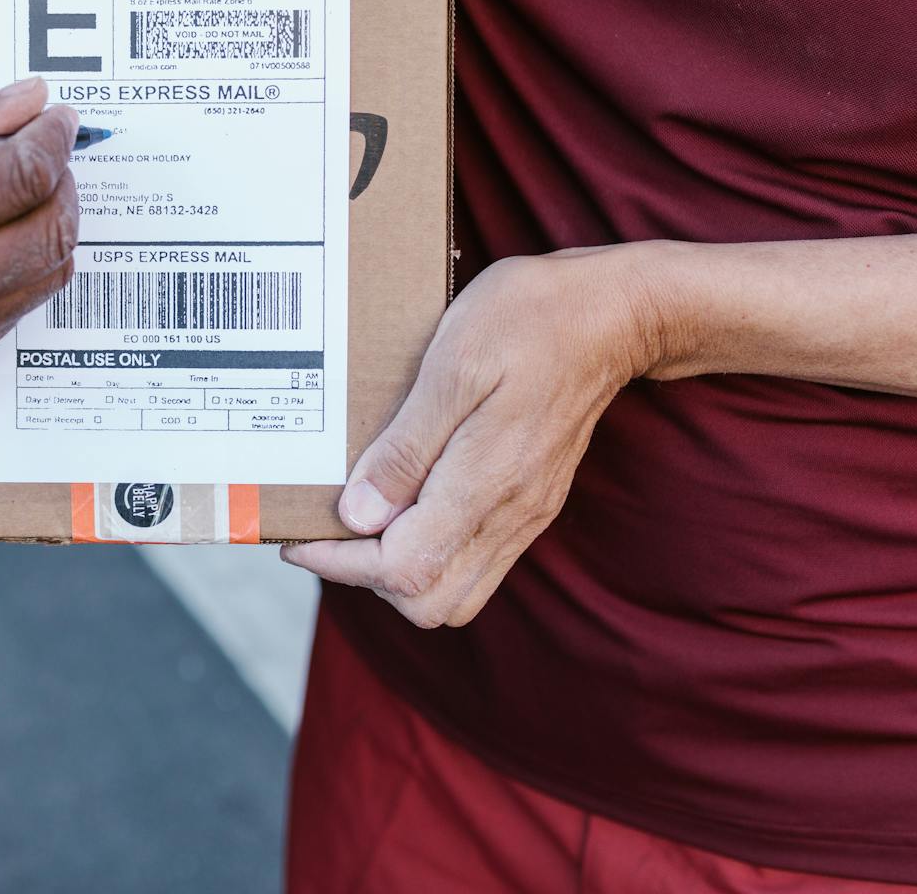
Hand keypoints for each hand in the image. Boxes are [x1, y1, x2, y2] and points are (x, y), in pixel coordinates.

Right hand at [0, 78, 79, 400]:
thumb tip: (28, 98)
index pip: (21, 177)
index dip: (53, 137)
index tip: (58, 115)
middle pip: (50, 227)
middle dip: (65, 177)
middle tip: (52, 148)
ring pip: (50, 270)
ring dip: (57, 219)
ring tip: (31, 186)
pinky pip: (22, 305)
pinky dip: (29, 261)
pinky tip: (3, 232)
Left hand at [281, 247, 667, 626]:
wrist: (615, 314)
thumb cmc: (530, 321)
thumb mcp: (453, 365)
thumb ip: (406, 448)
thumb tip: (359, 515)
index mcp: (488, 483)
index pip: (403, 570)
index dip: (341, 563)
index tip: (300, 535)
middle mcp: (511, 515)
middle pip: (430, 602)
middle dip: (366, 576)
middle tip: (328, 526)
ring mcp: (526, 515)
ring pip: (455, 592)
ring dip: (398, 570)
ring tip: (361, 516)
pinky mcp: (532, 504)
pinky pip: (475, 560)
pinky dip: (429, 551)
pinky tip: (403, 503)